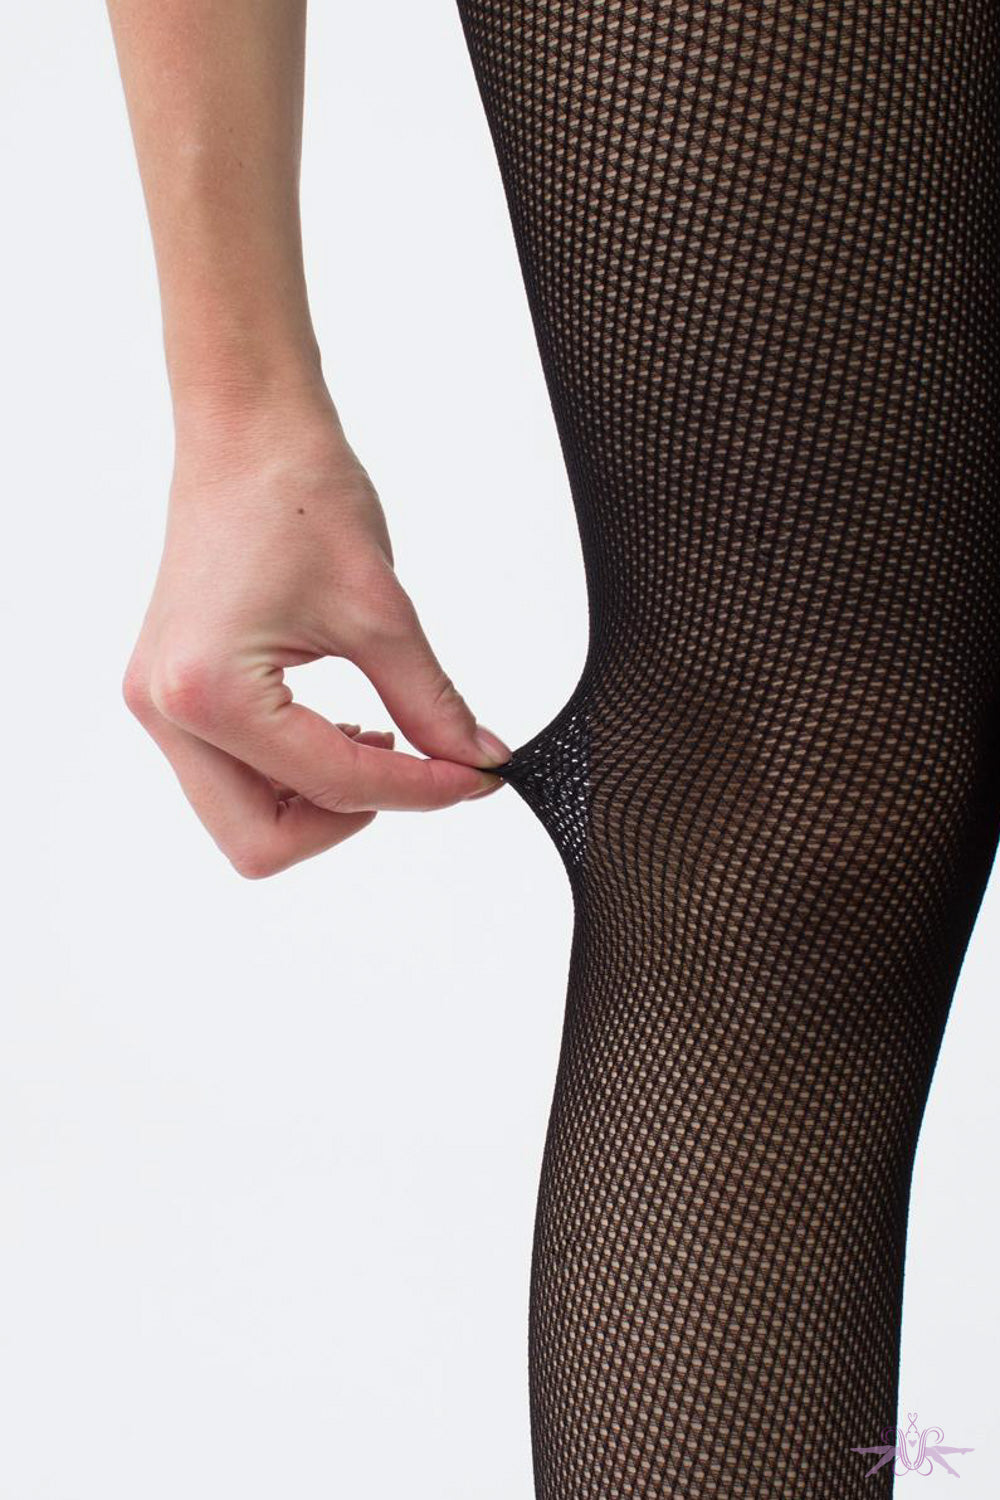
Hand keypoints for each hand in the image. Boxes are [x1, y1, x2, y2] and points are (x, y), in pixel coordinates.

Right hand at [123, 393, 510, 877]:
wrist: (247, 430)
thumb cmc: (299, 493)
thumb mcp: (381, 611)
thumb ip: (432, 704)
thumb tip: (477, 762)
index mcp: (209, 692)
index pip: (333, 787)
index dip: (420, 790)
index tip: (477, 777)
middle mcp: (167, 711)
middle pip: (262, 843)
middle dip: (349, 819)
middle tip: (415, 770)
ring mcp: (159, 706)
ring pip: (244, 820)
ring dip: (321, 802)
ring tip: (378, 740)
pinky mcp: (171, 694)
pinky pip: (234, 777)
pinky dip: (295, 773)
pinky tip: (343, 727)